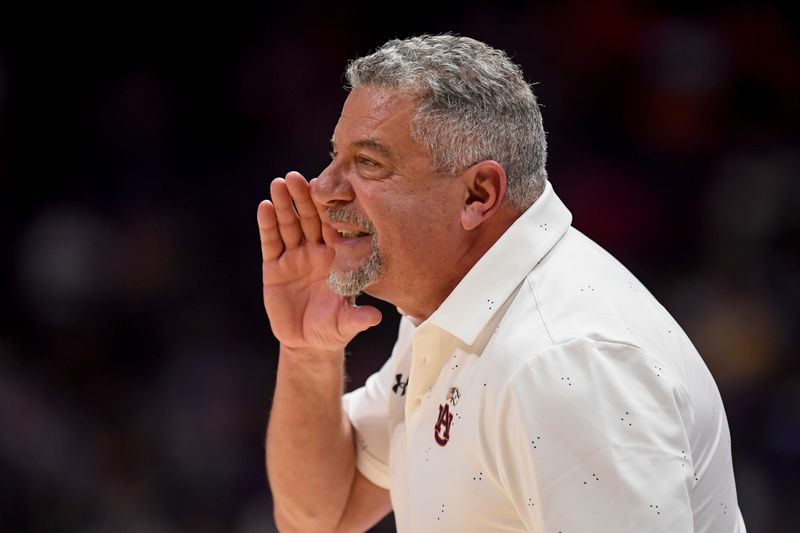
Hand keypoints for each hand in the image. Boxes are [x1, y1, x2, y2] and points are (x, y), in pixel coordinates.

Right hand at [257, 171, 381, 355]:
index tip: (328, 189)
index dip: (330, 209)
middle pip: (310, 219)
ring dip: (284, 204)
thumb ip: (357, 318)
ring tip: (278, 183)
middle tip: (297, 177)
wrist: (307, 343)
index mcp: (337, 259)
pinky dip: (267, 225)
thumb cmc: (332, 330)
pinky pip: (271, 242)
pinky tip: (265, 206)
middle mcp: (316, 252)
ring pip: (289, 225)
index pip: (334, 228)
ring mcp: (295, 257)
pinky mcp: (275, 266)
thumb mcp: (345, 325)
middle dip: (303, 198)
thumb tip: (375, 318)